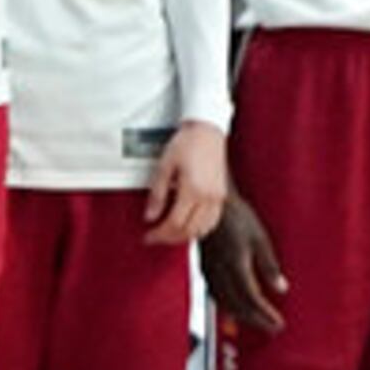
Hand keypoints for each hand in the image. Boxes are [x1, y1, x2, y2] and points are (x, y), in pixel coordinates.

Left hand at [144, 121, 231, 247]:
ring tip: (168, 233)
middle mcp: (208, 197)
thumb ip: (157, 194)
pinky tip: (188, 227)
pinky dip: (199, 230)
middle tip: (154, 237)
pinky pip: (212, 222)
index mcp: (192, 190)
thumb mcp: (164, 166)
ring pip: (201, 230)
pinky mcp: (221, 196)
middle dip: (169, 238)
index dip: (159, 234)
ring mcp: (217, 198)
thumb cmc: (185, 143)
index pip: (174, 224)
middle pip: (188, 231)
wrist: (207, 131)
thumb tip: (150, 217)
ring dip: (183, 236)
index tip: (147, 236)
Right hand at [200, 191, 288, 333]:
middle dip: (256, 320)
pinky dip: (226, 307)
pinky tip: (233, 310)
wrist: (209, 203)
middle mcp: (220, 272)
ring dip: (242, 317)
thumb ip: (269, 266)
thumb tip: (281, 288)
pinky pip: (215, 295)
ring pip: (224, 303)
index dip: (265, 314)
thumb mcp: (260, 238)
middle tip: (271, 328)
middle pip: (238, 306)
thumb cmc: (236, 216)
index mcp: (236, 264)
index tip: (278, 323)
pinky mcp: (204, 268)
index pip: (252, 298)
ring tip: (256, 323)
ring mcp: (210, 271)